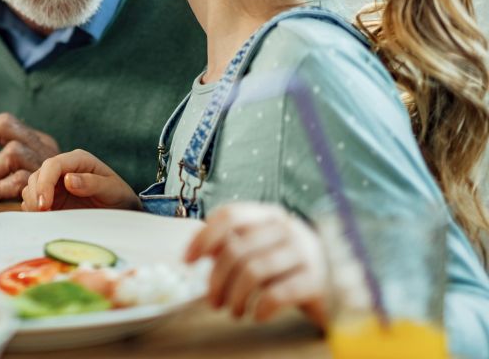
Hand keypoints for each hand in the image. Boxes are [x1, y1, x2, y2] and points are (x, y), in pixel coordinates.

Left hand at [0, 114, 58, 201]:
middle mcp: (43, 146)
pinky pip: (19, 181)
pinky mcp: (49, 187)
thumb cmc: (39, 195)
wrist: (79, 215)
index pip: (1, 121)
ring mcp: (48, 164)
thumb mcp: (6, 173)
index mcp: (34, 139)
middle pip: (6, 123)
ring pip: (13, 151)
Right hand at [21, 149, 140, 210]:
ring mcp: (55, 183)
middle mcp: (63, 169)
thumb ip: (93, 183)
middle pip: (37, 176)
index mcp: (78, 160)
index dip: (44, 183)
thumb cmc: (119, 197)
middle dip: (36, 195)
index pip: (52, 165)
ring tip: (45, 218)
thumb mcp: (112, 190)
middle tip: (44, 215)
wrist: (121, 211)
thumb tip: (68, 180)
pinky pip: (32, 200)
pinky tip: (44, 219)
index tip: (44, 205)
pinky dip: (33, 209)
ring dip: (33, 202)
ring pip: (31, 187)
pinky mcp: (50, 198)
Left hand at [185, 202, 327, 326]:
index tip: (187, 261)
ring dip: (235, 297)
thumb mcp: (262, 247)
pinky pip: (278, 294)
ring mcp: (305, 252)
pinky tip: (257, 315)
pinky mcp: (317, 281)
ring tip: (233, 310)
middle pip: (236, 249)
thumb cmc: (290, 265)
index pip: (229, 215)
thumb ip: (234, 243)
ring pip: (253, 272)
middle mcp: (288, 227)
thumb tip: (198, 252)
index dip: (203, 237)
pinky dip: (260, 308)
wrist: (342, 285)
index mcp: (269, 214)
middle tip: (213, 301)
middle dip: (216, 279)